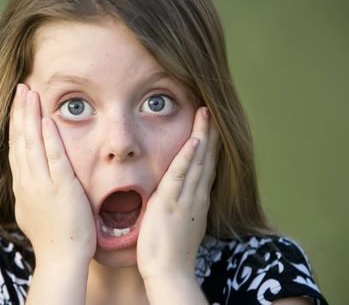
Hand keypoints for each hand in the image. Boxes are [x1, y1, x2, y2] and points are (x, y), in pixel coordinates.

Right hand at [8, 84, 95, 265]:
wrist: (60, 259)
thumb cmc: (53, 236)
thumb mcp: (32, 209)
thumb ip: (31, 188)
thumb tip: (28, 176)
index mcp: (22, 185)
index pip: (16, 147)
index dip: (15, 123)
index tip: (17, 104)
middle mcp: (27, 182)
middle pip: (20, 140)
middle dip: (19, 112)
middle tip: (20, 87)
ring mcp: (42, 185)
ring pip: (32, 144)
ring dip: (30, 116)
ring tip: (29, 93)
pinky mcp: (61, 189)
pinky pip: (54, 159)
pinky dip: (49, 139)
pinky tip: (47, 120)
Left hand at [137, 107, 218, 280]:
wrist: (170, 272)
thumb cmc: (170, 251)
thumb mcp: (181, 223)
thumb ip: (181, 206)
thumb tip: (177, 196)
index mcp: (197, 200)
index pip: (206, 167)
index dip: (210, 146)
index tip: (211, 128)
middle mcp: (196, 196)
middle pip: (207, 159)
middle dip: (211, 134)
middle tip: (214, 111)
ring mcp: (185, 198)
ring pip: (197, 161)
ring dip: (203, 136)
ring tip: (207, 113)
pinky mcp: (169, 202)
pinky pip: (180, 174)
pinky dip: (188, 155)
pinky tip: (194, 139)